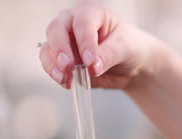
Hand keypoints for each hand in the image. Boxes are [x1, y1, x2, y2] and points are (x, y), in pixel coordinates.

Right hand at [40, 0, 158, 89]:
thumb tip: (92, 67)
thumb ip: (109, 55)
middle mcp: (74, 22)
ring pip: (48, 47)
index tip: (90, 61)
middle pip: (56, 29)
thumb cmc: (130, 47)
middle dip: (60, 49)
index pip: (82, 21)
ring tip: (65, 79)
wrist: (132, 65)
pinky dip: (55, 73)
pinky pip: (50, 64)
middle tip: (69, 66)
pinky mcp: (62, 59)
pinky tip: (66, 83)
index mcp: (93, 13)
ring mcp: (66, 41)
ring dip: (53, 64)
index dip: (84, 41)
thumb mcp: (126, 48)